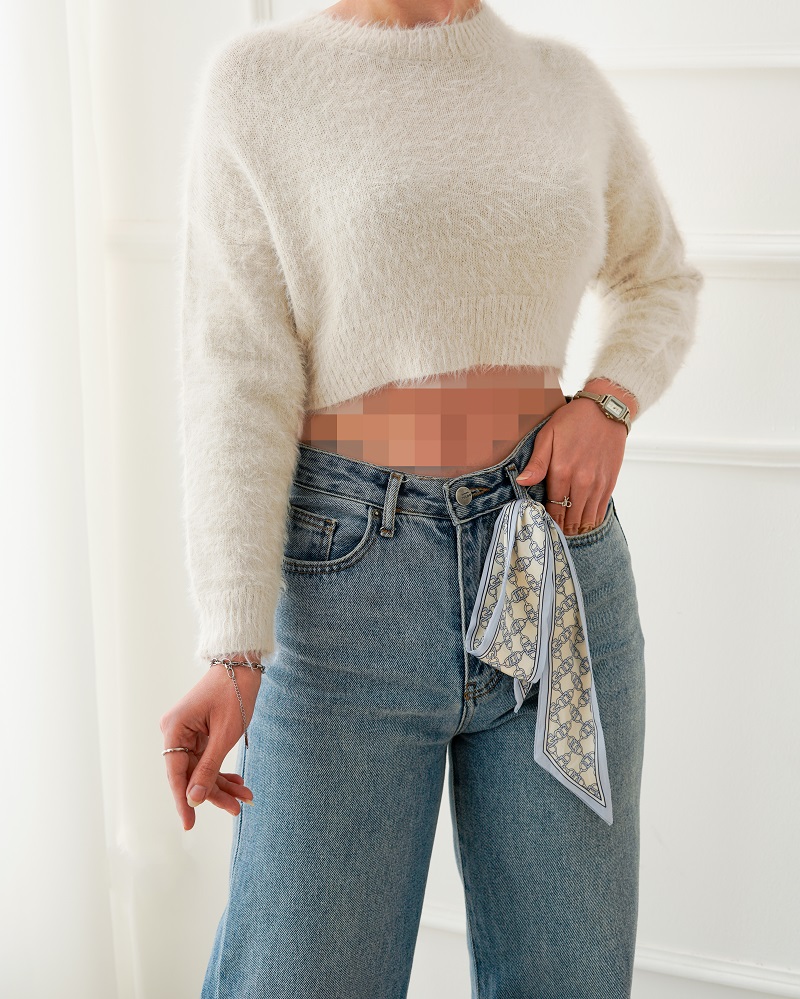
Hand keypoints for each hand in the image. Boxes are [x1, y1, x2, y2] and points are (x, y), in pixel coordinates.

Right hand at [159, 663, 261, 830]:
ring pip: (200, 769)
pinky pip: (206, 759)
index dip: (183, 800)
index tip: (189, 824)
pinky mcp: (197, 733)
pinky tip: (238, 784)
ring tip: (245, 798)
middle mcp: (175, 732)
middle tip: (237, 808)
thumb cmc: (234, 694)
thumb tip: (193, 799)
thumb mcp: (224, 735)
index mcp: (174, 728)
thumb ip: (208, 768)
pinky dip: (221, 771)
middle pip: (190, 774)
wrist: (241, 666)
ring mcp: (186, 733)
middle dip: (213, 792)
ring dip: (221, 784)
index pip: (175, 773)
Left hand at [516, 394, 628, 535]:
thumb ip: (536, 463)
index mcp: (562, 472)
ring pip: (585, 518)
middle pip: (569, 518)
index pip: (552, 508)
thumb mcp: (547, 435)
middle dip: (560, 528)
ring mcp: (598, 484)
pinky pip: (600, 511)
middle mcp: (581, 482)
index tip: (540, 525)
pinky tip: (583, 524)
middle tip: (551, 534)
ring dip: (575, 528)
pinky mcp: (610, 482)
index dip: (546, 520)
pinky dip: (590, 520)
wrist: (606, 410)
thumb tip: (522, 482)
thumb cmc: (572, 420)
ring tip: (565, 532)